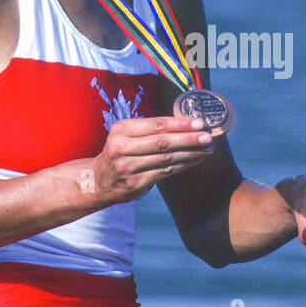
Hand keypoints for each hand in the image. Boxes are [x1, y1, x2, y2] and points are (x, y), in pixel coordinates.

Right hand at [90, 115, 214, 204]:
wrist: (97, 181)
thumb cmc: (119, 152)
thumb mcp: (125, 134)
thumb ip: (149, 129)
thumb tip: (186, 123)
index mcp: (121, 130)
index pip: (156, 125)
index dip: (180, 124)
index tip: (199, 123)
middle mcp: (122, 148)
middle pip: (163, 142)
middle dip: (189, 139)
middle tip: (208, 137)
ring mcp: (128, 167)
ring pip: (166, 158)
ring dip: (190, 153)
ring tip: (207, 148)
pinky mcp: (135, 184)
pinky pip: (165, 172)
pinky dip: (183, 165)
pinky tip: (195, 160)